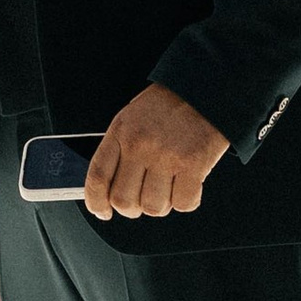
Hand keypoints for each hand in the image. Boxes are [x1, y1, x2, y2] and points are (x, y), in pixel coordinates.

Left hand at [83, 84, 229, 222]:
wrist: (204, 88)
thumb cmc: (169, 106)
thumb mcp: (133, 118)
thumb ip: (120, 149)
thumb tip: (110, 188)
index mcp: (121, 131)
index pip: (98, 177)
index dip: (96, 202)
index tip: (103, 211)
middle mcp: (140, 144)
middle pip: (124, 200)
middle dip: (132, 209)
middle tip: (141, 202)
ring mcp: (166, 156)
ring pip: (154, 207)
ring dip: (161, 206)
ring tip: (168, 189)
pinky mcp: (193, 164)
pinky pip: (183, 204)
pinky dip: (186, 202)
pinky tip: (188, 187)